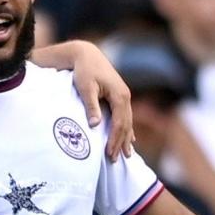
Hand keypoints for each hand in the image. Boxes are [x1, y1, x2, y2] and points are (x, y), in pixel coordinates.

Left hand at [70, 42, 133, 159]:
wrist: (87, 54)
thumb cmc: (84, 70)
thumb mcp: (85, 87)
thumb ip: (91, 105)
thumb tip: (95, 125)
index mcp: (120, 95)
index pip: (120, 123)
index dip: (115, 139)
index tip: (109, 153)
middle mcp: (125, 96)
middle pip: (126, 125)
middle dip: (120, 143)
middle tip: (114, 160)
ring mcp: (124, 96)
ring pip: (127, 122)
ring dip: (125, 139)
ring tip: (125, 156)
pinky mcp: (119, 96)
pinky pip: (125, 117)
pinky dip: (126, 130)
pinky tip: (129, 140)